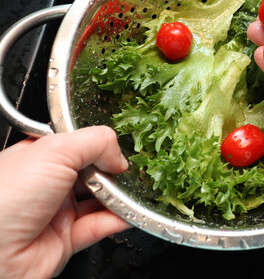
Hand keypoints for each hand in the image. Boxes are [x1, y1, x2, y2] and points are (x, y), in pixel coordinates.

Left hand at [0, 126, 129, 277]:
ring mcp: (57, 212)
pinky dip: (118, 220)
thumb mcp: (55, 151)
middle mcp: (47, 183)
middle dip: (112, 171)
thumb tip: (119, 156)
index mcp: (39, 156)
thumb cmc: (3, 199)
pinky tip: (129, 212)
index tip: (117, 147)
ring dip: (119, 196)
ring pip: (100, 199)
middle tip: (123, 172)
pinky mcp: (66, 240)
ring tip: (131, 192)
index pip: (79, 143)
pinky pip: (100, 227)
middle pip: (93, 171)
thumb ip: (96, 142)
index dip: (100, 144)